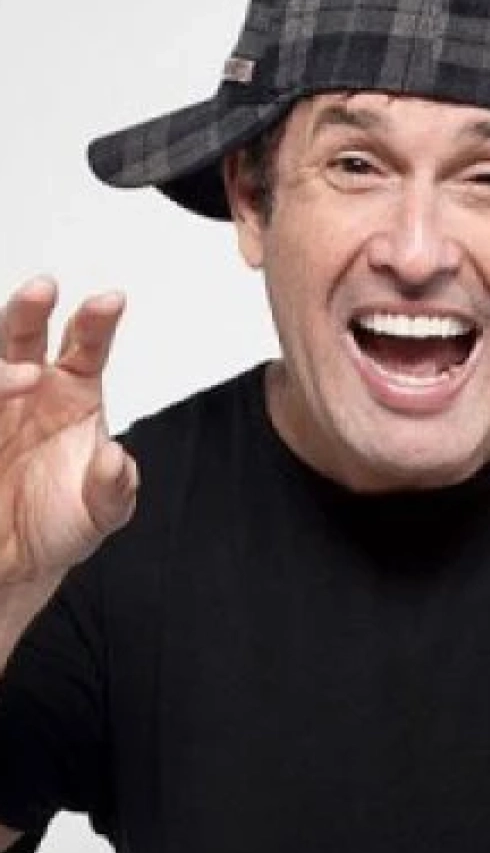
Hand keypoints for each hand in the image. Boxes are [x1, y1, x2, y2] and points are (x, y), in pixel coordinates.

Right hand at [0, 277, 137, 584]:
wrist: (17, 562)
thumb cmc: (64, 520)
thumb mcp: (103, 511)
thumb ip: (114, 486)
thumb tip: (115, 460)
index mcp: (73, 392)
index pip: (87, 345)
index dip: (97, 321)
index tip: (110, 301)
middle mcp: (29, 389)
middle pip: (25, 334)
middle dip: (31, 309)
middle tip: (42, 290)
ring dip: (1, 368)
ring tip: (23, 378)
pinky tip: (5, 390)